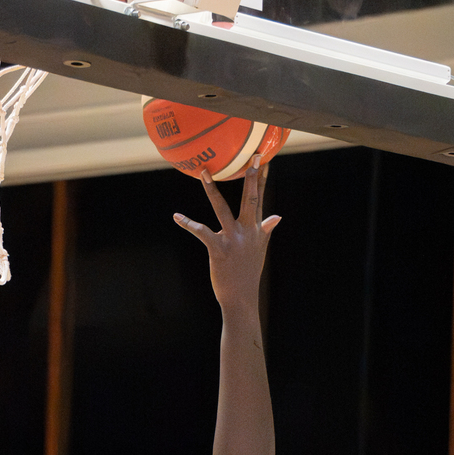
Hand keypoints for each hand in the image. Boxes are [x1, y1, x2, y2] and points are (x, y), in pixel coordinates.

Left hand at [173, 157, 280, 307]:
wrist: (241, 298)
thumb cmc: (248, 273)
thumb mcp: (260, 250)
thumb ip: (266, 230)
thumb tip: (277, 217)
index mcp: (257, 230)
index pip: (260, 199)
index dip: (262, 179)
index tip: (265, 160)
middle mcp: (248, 232)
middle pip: (250, 199)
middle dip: (252, 177)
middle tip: (254, 156)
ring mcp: (233, 240)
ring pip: (222, 209)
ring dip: (213, 190)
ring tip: (205, 172)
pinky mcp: (219, 249)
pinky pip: (202, 232)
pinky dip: (188, 223)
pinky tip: (176, 216)